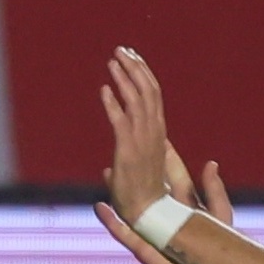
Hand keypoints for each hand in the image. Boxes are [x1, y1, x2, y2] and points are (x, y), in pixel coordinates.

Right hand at [97, 160, 235, 263]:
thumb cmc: (224, 252)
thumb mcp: (220, 214)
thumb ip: (214, 190)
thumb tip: (211, 163)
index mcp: (184, 209)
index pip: (170, 177)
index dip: (163, 157)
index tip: (157, 137)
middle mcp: (167, 220)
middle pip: (147, 189)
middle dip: (136, 169)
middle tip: (123, 147)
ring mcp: (155, 236)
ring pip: (132, 210)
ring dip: (119, 192)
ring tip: (106, 172)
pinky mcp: (149, 251)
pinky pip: (127, 236)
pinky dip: (113, 223)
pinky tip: (101, 208)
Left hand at [101, 47, 180, 223]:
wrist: (147, 214)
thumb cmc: (142, 196)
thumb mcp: (135, 175)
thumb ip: (124, 170)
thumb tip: (108, 169)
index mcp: (159, 132)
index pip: (154, 95)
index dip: (144, 74)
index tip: (133, 57)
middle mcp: (154, 132)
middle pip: (149, 91)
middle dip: (135, 67)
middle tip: (121, 49)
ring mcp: (142, 140)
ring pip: (136, 100)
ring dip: (124, 78)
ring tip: (113, 60)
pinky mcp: (128, 149)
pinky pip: (120, 120)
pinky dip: (113, 104)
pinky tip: (104, 89)